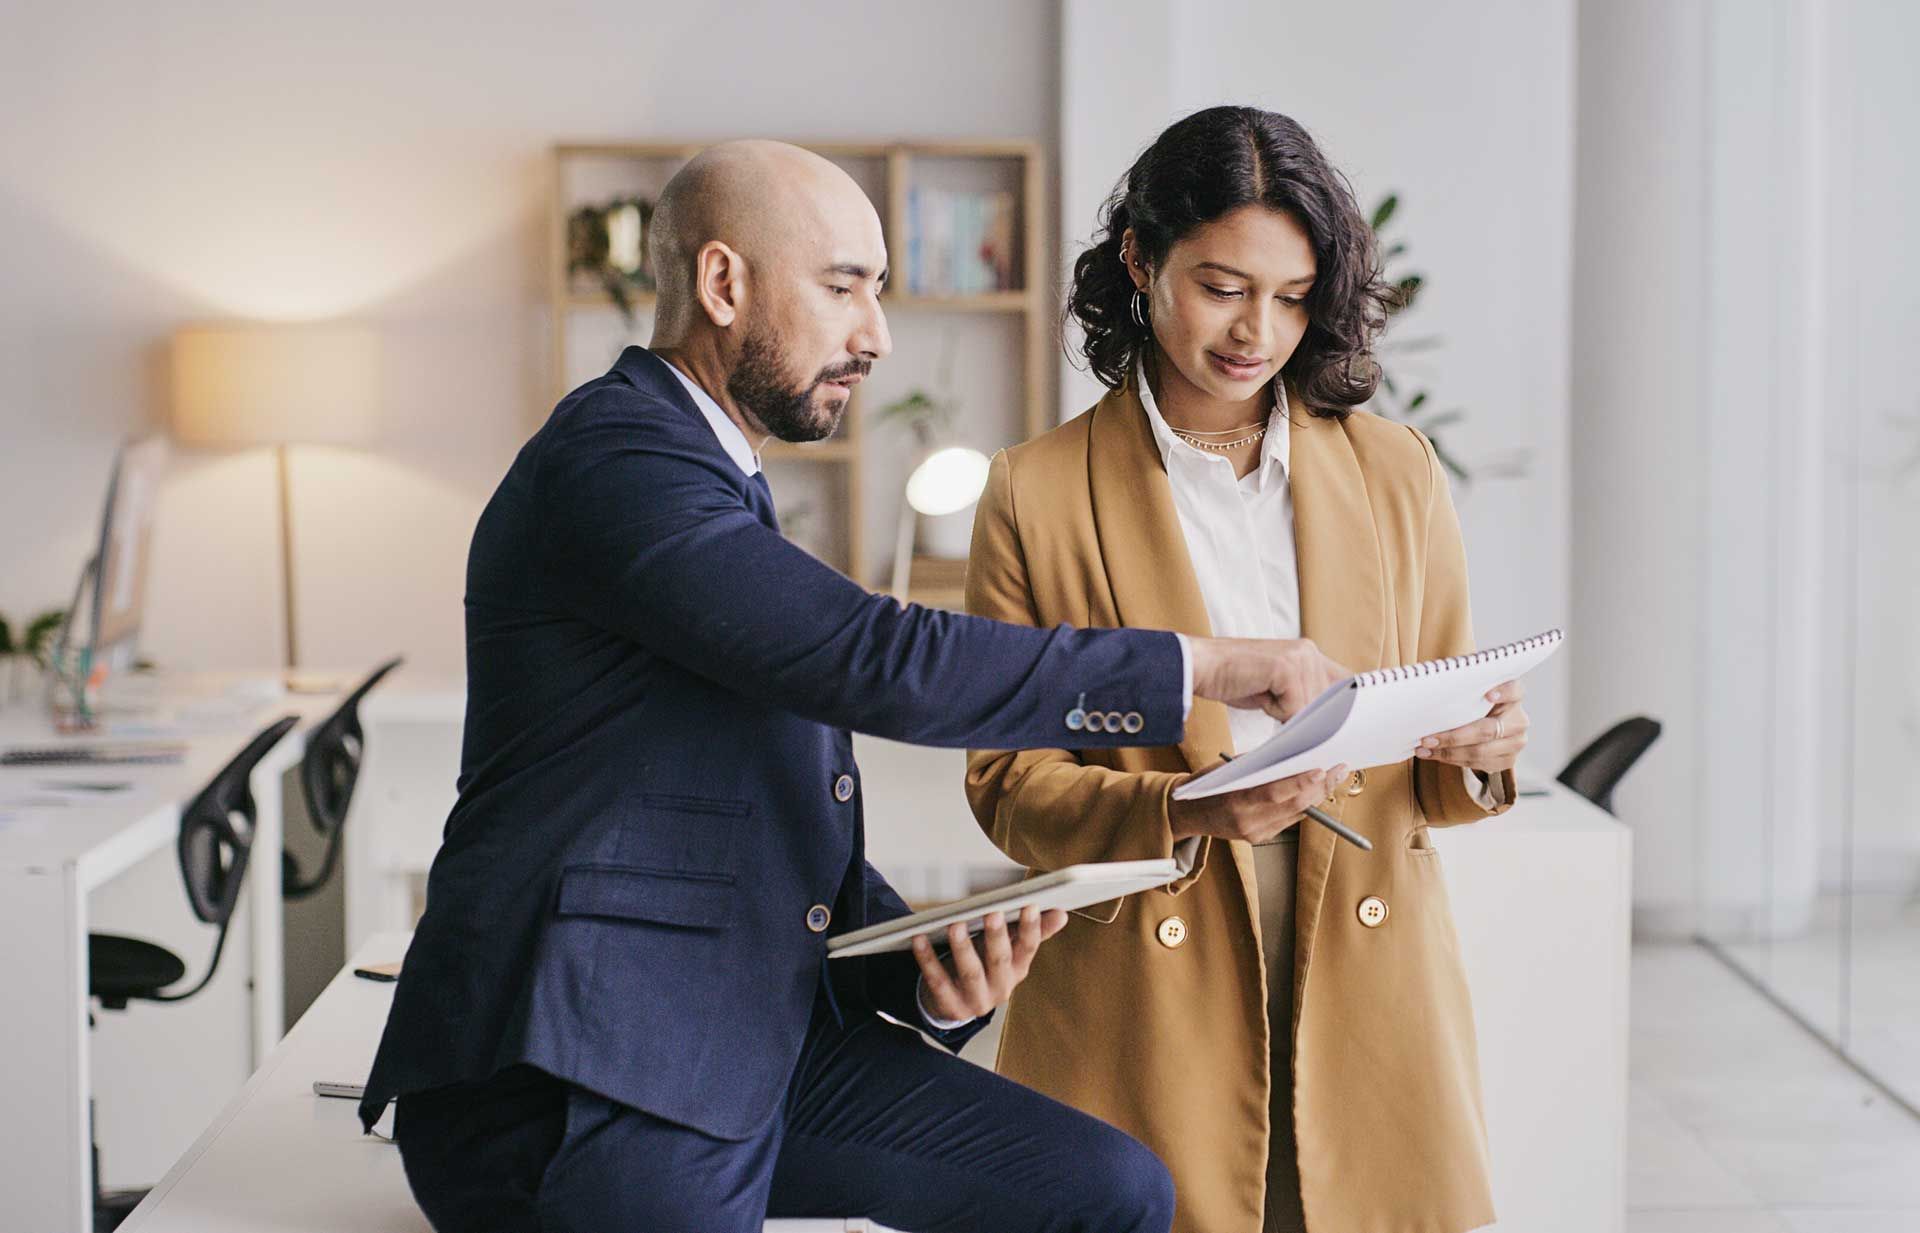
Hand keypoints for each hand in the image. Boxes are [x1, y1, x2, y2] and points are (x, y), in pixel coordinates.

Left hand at [910, 905, 1066, 1022]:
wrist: (957, 1003)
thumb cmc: (984, 966)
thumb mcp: (1008, 951)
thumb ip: (1032, 931)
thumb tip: (1061, 913)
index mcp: (1018, 970)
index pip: (1028, 948)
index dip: (1031, 928)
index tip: (1030, 905)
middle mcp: (1002, 988)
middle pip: (1000, 960)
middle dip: (997, 937)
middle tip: (992, 913)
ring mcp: (977, 1001)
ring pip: (970, 973)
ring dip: (962, 948)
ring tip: (955, 925)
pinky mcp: (952, 1007)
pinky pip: (938, 982)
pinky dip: (928, 960)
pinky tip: (919, 939)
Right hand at [1169, 763, 1348, 841]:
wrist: (1187, 814)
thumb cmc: (1206, 785)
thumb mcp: (1227, 769)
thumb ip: (1257, 765)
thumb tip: (1292, 757)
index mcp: (1235, 801)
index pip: (1274, 793)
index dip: (1301, 783)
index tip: (1321, 769)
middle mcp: (1247, 822)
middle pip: (1293, 806)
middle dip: (1320, 787)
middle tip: (1338, 770)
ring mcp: (1255, 833)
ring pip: (1296, 815)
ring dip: (1317, 796)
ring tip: (1333, 778)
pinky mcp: (1260, 838)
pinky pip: (1288, 820)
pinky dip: (1303, 805)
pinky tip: (1313, 792)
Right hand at [1189, 636, 1349, 721]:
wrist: (1201, 666)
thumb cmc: (1235, 680)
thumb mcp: (1277, 686)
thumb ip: (1303, 694)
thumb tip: (1328, 724)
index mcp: (1309, 652)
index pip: (1345, 683)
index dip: (1345, 706)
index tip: (1344, 726)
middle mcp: (1308, 651)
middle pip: (1329, 703)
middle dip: (1312, 717)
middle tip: (1286, 711)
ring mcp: (1299, 657)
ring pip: (1311, 709)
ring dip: (1288, 714)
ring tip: (1265, 696)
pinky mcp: (1285, 668)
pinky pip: (1294, 709)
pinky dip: (1276, 713)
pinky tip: (1260, 695)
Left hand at [1416, 679, 1528, 773]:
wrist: (1487, 725)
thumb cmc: (1473, 703)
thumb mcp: (1472, 692)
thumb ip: (1463, 688)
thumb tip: (1432, 688)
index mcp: (1513, 696)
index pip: (1514, 690)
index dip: (1503, 693)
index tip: (1488, 695)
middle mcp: (1518, 720)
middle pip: (1487, 730)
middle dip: (1454, 736)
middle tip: (1428, 738)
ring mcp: (1516, 742)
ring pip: (1480, 751)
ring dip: (1448, 752)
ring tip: (1424, 749)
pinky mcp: (1508, 760)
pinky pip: (1479, 764)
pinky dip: (1453, 761)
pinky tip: (1435, 755)